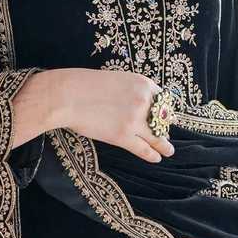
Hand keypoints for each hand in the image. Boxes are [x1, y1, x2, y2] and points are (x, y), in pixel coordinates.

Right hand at [51, 68, 175, 163]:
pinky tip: (156, 158)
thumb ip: (132, 91)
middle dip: (164, 127)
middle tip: (165, 133)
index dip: (165, 110)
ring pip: (157, 137)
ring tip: (169, 150)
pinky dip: (152, 154)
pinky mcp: (123, 137)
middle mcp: (144, 102)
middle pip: (162, 118)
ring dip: (165, 145)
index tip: (166, 116)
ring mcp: (135, 121)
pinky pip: (144, 149)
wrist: (68, 95)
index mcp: (144, 84)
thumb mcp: (118, 79)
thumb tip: (139, 103)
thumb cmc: (86, 84)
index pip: (164, 99)